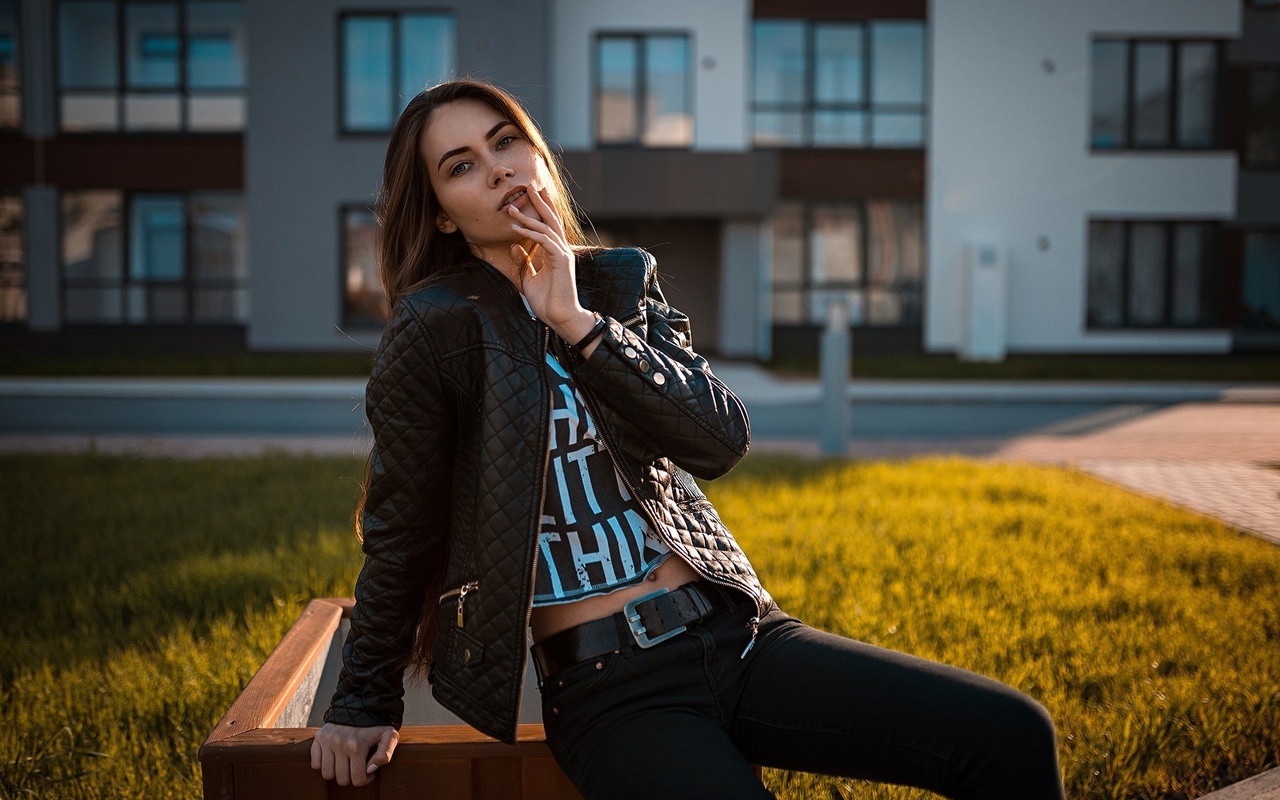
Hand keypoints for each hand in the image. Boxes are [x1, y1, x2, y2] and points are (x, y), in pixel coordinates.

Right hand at [311, 722, 397, 786]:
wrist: (362, 703)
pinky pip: (315, 764)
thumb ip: (385, 754)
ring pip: (327, 774)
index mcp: (357, 745)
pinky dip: (323, 764)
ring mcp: (327, 740)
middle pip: (341, 779)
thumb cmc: (377, 723)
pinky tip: (335, 758)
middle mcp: (340, 743)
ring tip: (346, 763)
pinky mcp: (319, 737)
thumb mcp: (390, 735)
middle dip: (351, 776)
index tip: (369, 772)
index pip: (357, 779)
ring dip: (336, 772)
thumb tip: (370, 769)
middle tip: (357, 767)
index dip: (365, 780)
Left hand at [506, 186, 588, 331]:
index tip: (532, 196)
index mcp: (556, 253)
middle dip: (540, 202)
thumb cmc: (547, 301)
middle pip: (551, 220)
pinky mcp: (561, 260)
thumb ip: (523, 262)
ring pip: (546, 228)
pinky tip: (516, 228)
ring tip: (512, 207)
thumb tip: (513, 246)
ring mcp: (563, 254)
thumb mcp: (529, 278)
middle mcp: (562, 250)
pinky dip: (530, 233)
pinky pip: (544, 241)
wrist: (559, 317)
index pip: (549, 226)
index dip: (541, 210)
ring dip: (528, 216)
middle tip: (529, 185)